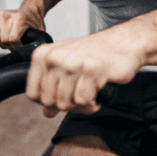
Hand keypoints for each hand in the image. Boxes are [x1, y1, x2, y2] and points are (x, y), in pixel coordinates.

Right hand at [0, 8, 44, 50]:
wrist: (30, 10)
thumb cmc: (35, 21)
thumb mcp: (40, 31)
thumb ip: (37, 41)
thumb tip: (33, 52)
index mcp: (19, 18)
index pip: (13, 39)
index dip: (17, 47)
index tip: (21, 48)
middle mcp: (8, 15)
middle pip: (3, 39)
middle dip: (10, 47)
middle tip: (15, 47)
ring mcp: (0, 15)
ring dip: (1, 44)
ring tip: (9, 43)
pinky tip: (1, 40)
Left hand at [25, 32, 142, 117]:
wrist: (124, 43)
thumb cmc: (96, 54)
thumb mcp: (68, 69)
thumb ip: (54, 89)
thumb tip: (47, 112)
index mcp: (43, 55)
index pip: (32, 94)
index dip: (48, 101)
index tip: (62, 96)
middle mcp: (55, 57)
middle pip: (49, 101)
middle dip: (67, 105)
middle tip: (80, 95)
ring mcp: (73, 62)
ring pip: (65, 103)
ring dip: (81, 106)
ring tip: (90, 94)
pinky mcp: (91, 70)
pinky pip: (84, 101)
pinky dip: (93, 104)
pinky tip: (98, 93)